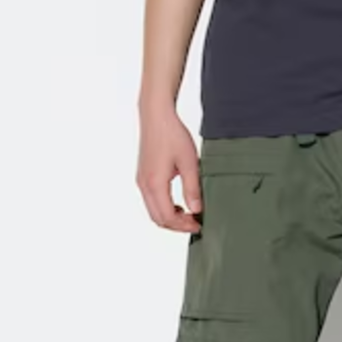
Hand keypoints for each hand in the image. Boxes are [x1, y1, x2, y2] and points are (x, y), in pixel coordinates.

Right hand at [137, 105, 202, 231]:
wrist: (156, 116)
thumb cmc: (172, 135)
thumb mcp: (189, 162)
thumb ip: (193, 188)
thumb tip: (197, 209)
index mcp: (155, 183)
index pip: (167, 217)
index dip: (184, 226)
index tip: (199, 224)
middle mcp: (144, 185)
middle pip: (157, 218)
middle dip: (177, 225)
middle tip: (195, 222)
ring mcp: (141, 180)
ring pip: (153, 211)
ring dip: (170, 217)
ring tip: (189, 215)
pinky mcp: (143, 176)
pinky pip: (151, 200)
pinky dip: (164, 208)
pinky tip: (178, 204)